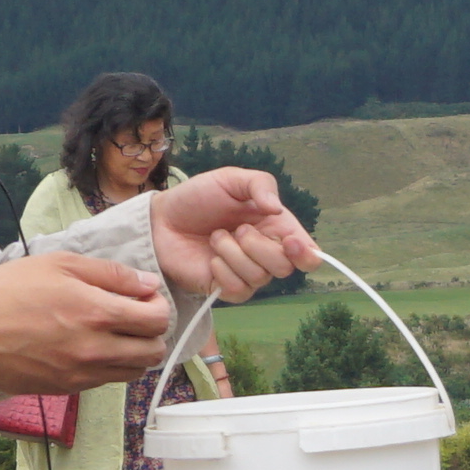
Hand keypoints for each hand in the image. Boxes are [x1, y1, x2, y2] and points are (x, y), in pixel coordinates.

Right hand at [0, 247, 169, 389]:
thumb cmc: (7, 290)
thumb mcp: (60, 264)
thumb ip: (110, 274)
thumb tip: (147, 285)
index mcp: (97, 311)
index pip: (157, 320)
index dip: (158, 308)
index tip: (144, 300)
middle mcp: (95, 348)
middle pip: (154, 352)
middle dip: (152, 334)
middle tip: (134, 319)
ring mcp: (81, 373)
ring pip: (134, 372)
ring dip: (134, 353)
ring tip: (113, 335)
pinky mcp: (67, 389)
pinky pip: (106, 382)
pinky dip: (109, 367)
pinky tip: (89, 348)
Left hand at [146, 166, 314, 302]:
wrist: (162, 219)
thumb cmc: (198, 197)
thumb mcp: (230, 179)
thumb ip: (260, 185)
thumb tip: (278, 210)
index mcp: (275, 229)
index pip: (308, 253)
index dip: (307, 254)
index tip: (291, 243)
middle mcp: (265, 255)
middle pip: (285, 267)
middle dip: (257, 246)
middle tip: (236, 229)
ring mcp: (246, 274)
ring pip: (260, 277)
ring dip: (234, 253)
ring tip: (215, 237)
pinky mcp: (226, 289)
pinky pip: (239, 290)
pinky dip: (224, 271)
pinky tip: (211, 258)